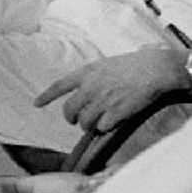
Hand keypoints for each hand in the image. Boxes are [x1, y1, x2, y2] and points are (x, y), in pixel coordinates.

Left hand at [35, 47, 183, 130]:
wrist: (155, 69)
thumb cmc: (134, 65)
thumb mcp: (106, 64)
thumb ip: (93, 77)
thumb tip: (87, 90)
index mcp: (86, 73)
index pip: (59, 86)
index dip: (46, 96)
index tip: (36, 104)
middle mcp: (90, 87)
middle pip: (69, 110)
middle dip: (71, 118)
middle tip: (76, 121)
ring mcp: (102, 100)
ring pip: (84, 122)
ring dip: (89, 125)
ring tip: (97, 123)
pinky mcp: (116, 112)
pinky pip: (102, 127)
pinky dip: (105, 128)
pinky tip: (111, 123)